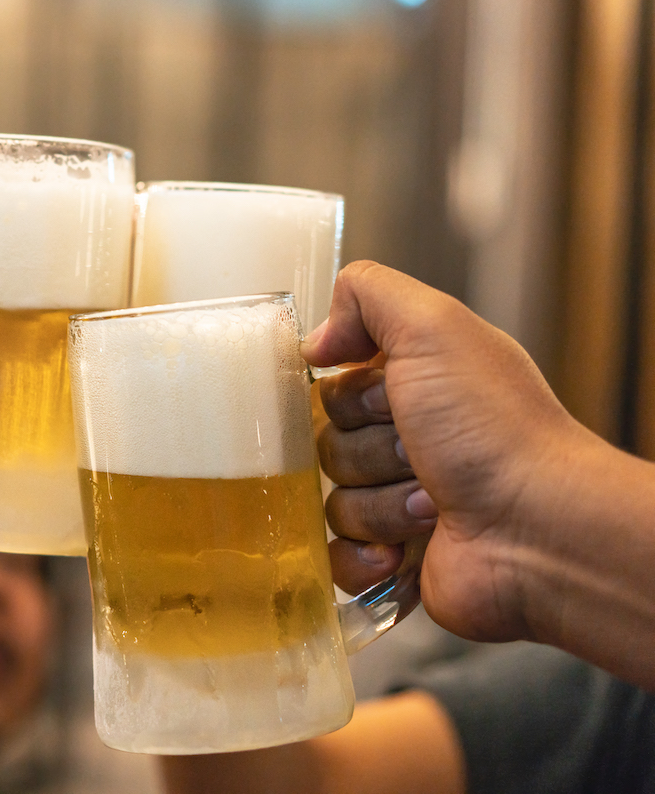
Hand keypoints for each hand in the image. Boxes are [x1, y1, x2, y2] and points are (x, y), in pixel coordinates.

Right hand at [303, 261, 594, 643]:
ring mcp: (401, 505)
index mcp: (419, 388)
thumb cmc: (496, 430)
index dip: (352, 394)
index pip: (334, 386)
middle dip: (369, 452)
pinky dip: (361, 556)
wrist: (540, 529)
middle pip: (328, 443)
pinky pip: (336, 558)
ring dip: (379, 505)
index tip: (390, 395)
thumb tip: (317, 341)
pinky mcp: (395, 562)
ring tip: (432, 505)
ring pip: (333, 501)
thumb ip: (366, 295)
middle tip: (420, 453)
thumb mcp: (433, 327)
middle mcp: (411, 443)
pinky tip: (402, 551)